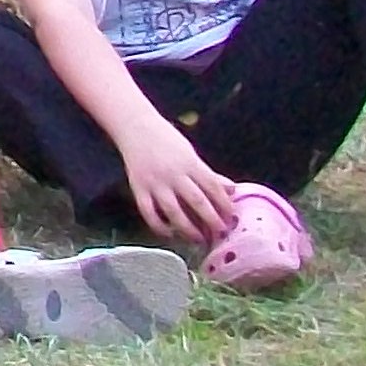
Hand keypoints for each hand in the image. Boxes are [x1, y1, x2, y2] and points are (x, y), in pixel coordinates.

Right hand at [116, 118, 237, 243]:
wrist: (134, 125)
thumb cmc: (165, 138)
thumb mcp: (190, 153)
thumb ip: (209, 174)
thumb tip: (231, 190)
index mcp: (189, 163)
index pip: (212, 187)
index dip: (224, 204)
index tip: (231, 217)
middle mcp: (173, 174)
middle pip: (197, 201)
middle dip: (211, 220)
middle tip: (220, 233)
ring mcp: (154, 182)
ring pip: (174, 211)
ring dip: (189, 228)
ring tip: (199, 239)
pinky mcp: (138, 188)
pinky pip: (149, 212)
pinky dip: (159, 226)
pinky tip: (169, 234)